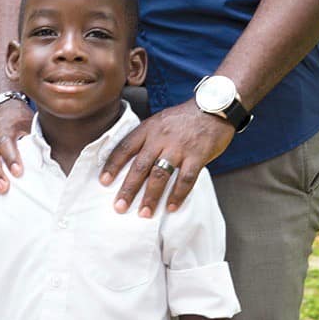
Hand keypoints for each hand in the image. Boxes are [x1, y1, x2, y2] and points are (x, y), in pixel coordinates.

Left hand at [100, 100, 233, 216]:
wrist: (214, 106)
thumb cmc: (184, 118)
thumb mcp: (160, 121)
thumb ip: (146, 138)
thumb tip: (130, 161)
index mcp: (149, 128)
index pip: (126, 147)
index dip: (113, 164)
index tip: (104, 181)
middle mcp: (161, 137)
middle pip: (140, 165)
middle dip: (128, 188)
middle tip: (120, 206)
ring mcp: (179, 147)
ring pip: (161, 174)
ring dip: (151, 196)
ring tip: (144, 213)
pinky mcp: (197, 155)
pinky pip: (186, 179)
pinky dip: (178, 195)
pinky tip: (171, 207)